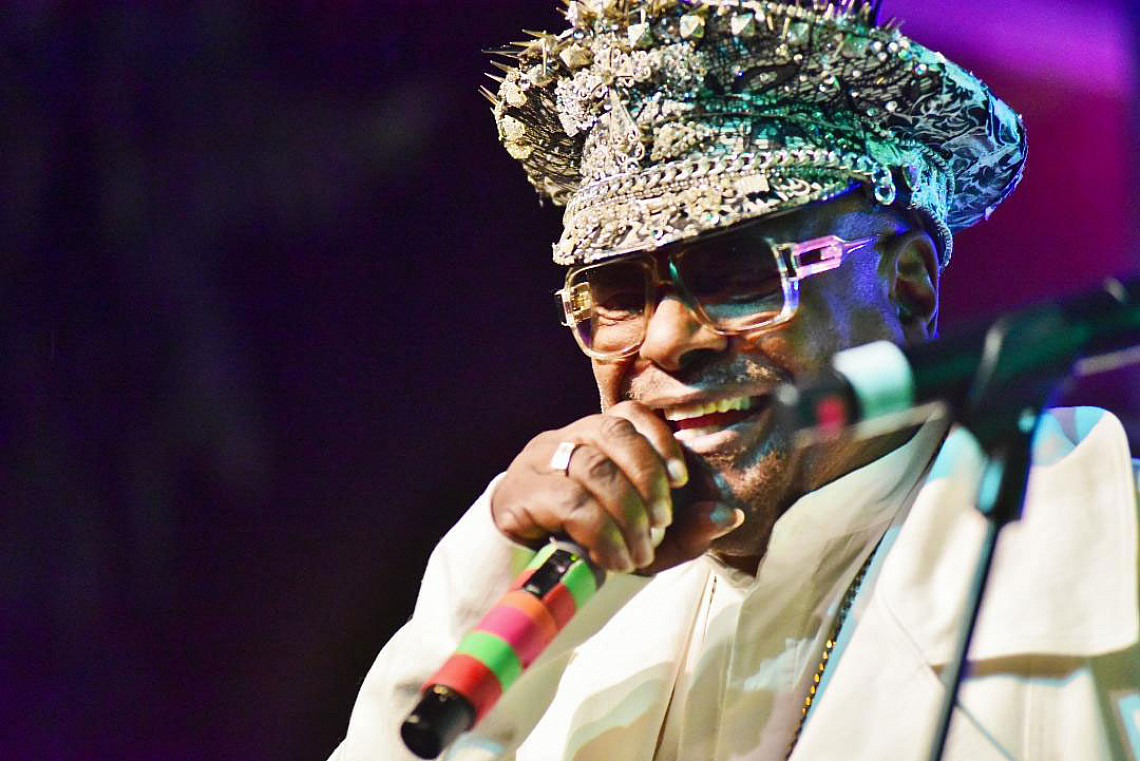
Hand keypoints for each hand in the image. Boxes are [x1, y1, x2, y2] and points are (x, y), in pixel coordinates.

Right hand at [490, 401, 744, 573]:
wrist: (513, 580)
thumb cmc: (583, 550)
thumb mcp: (642, 543)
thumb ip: (684, 531)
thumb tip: (730, 514)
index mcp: (592, 440)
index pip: (629, 415)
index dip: (660, 442)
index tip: (681, 481)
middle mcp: (563, 440)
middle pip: (612, 432)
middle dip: (647, 478)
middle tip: (661, 524)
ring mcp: (536, 464)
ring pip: (594, 466)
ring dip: (628, 514)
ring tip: (639, 555)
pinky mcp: (518, 495)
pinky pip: (569, 500)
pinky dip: (603, 532)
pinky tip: (613, 560)